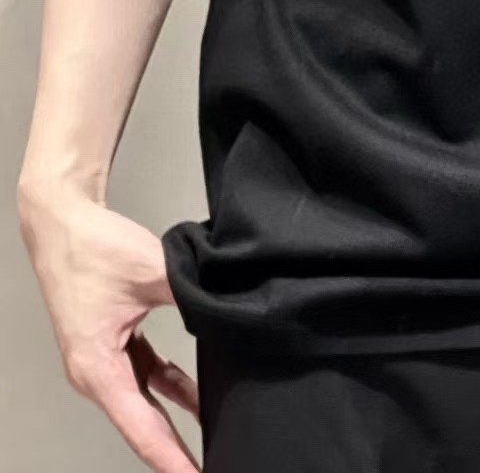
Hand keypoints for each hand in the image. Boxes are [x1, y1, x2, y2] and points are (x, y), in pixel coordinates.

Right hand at [18, 185, 199, 471]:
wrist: (63, 221)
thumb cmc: (91, 249)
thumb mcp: (152, 273)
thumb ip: (190, 296)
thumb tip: (226, 311)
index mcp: (97, 369)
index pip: (143, 428)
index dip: (172, 458)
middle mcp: (96, 373)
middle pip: (143, 424)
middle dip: (176, 449)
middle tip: (210, 465)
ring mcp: (103, 359)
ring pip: (146, 401)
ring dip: (176, 417)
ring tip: (213, 436)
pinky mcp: (112, 342)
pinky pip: (145, 375)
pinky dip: (171, 386)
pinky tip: (198, 394)